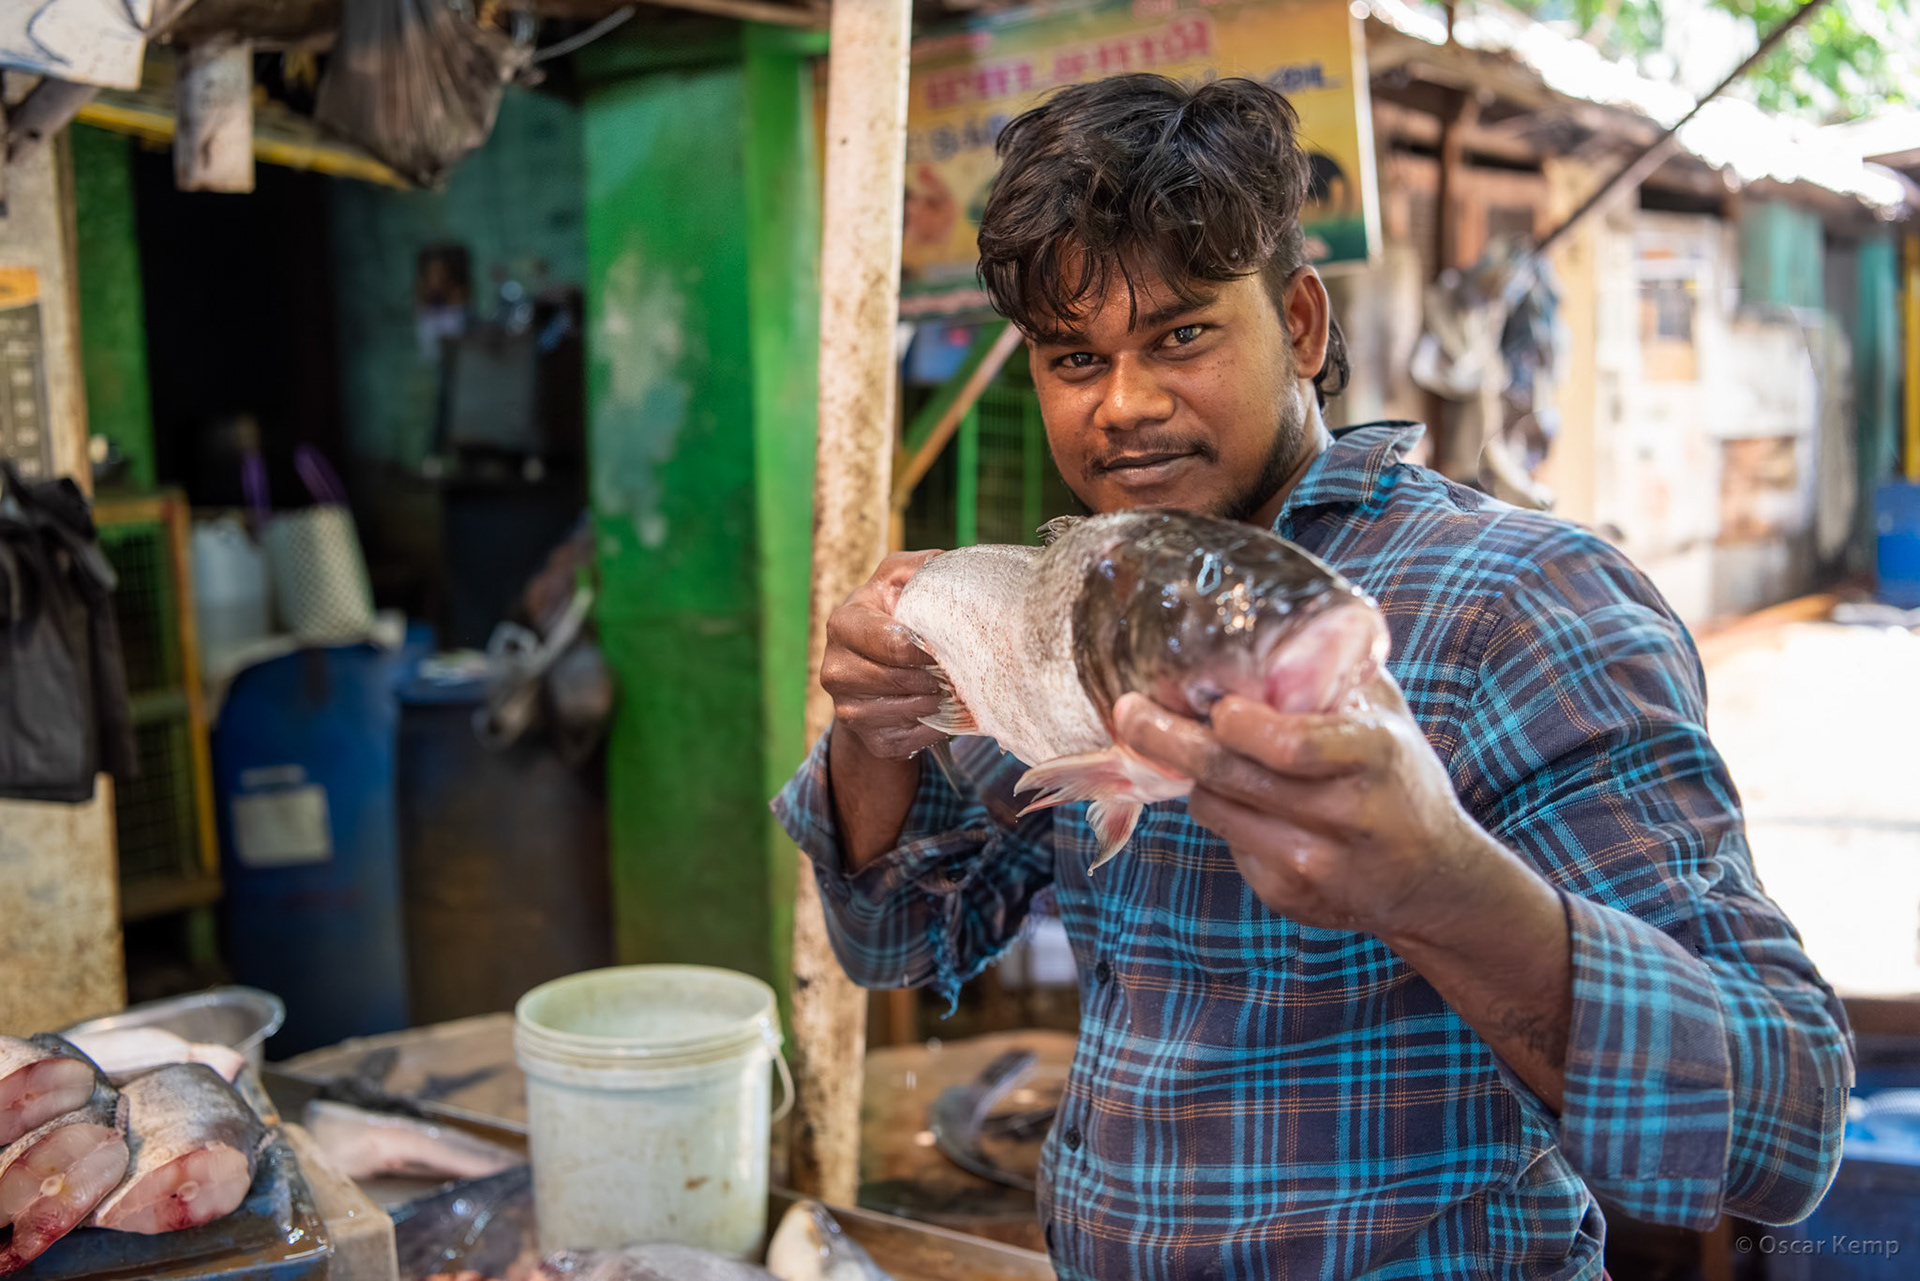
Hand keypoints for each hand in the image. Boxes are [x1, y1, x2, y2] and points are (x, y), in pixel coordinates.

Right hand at [822, 550, 947, 760]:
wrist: (874, 670)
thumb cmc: (893, 617)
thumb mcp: (900, 581)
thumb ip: (921, 566)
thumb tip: (948, 562)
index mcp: (844, 623)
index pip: (891, 642)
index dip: (925, 647)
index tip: (944, 646)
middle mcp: (835, 668)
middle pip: (900, 678)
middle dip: (933, 674)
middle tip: (952, 668)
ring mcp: (846, 707)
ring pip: (909, 708)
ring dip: (937, 699)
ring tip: (947, 685)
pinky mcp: (867, 737)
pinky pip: (912, 736)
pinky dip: (934, 725)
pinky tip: (937, 709)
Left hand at [1113, 673, 1489, 940]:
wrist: (1434, 881)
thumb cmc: (1401, 780)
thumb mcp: (1388, 717)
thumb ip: (1333, 674)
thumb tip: (1268, 623)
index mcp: (1373, 757)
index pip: (1289, 745)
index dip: (1238, 725)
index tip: (1214, 704)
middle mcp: (1343, 816)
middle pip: (1229, 776)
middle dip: (1167, 739)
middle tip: (1129, 711)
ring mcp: (1313, 864)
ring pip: (1215, 808)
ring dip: (1200, 777)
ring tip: (1209, 753)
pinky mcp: (1288, 895)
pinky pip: (1227, 841)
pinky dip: (1229, 814)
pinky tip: (1257, 805)